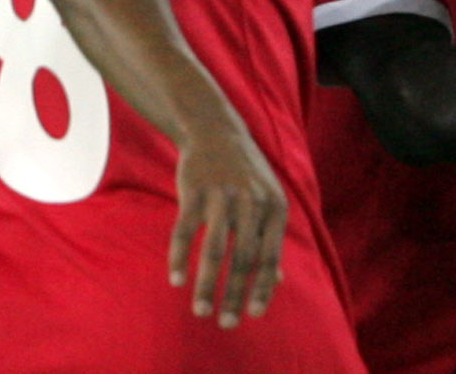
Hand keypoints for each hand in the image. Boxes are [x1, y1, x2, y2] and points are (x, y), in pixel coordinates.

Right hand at [170, 119, 287, 326]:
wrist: (216, 131)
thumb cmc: (246, 174)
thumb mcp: (268, 201)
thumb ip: (271, 240)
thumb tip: (279, 281)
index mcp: (274, 207)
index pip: (270, 256)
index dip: (263, 288)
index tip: (253, 315)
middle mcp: (252, 202)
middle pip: (243, 259)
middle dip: (235, 295)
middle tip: (227, 323)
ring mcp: (222, 196)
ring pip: (215, 250)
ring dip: (206, 285)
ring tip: (200, 311)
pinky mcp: (194, 191)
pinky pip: (185, 231)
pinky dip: (180, 258)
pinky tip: (176, 280)